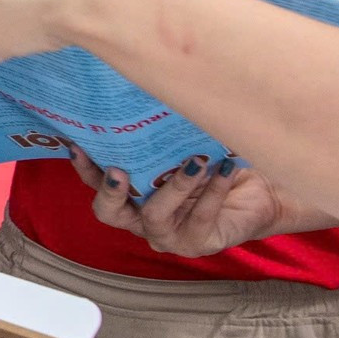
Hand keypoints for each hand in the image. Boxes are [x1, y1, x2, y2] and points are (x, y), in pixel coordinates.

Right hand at [67, 148, 287, 257]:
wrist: (261, 192)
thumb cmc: (213, 163)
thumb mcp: (184, 147)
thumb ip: (162, 137)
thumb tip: (148, 94)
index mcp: (133, 196)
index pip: (98, 185)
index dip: (85, 169)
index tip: (77, 145)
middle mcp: (142, 219)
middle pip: (110, 214)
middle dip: (110, 192)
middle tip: (118, 170)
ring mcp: (169, 236)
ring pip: (156, 215)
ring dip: (174, 186)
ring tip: (195, 160)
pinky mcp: (198, 243)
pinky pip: (200, 217)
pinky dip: (212, 190)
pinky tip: (224, 167)